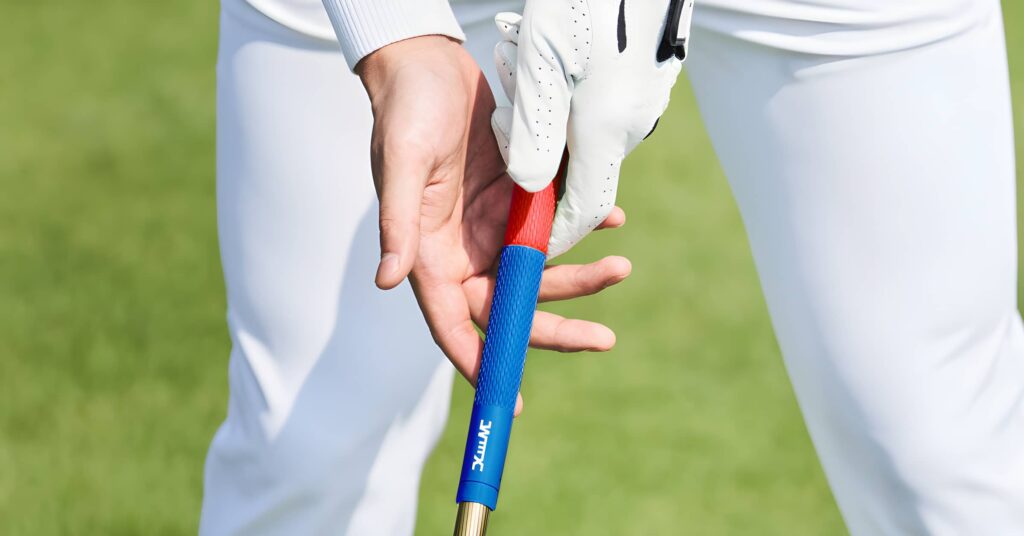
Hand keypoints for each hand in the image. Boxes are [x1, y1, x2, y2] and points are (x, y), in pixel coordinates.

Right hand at [357, 36, 631, 412]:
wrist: (429, 65)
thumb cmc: (405, 112)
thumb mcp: (401, 164)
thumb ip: (398, 225)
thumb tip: (389, 282)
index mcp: (428, 255)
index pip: (452, 324)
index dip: (478, 363)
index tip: (508, 400)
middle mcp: (462, 250)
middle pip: (510, 306)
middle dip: (555, 325)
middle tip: (603, 339)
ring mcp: (491, 226)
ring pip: (539, 270)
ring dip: (580, 275)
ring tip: (621, 264)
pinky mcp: (515, 200)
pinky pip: (553, 226)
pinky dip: (583, 226)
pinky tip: (610, 219)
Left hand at [489, 1, 691, 257]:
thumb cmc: (580, 2)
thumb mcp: (541, 65)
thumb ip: (533, 137)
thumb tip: (529, 191)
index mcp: (607, 131)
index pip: (585, 210)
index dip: (554, 233)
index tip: (522, 239)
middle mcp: (630, 123)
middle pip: (581, 173)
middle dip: (538, 167)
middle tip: (506, 124)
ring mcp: (641, 100)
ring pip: (584, 136)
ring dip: (546, 124)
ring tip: (517, 73)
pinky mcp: (642, 79)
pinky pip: (597, 109)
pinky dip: (565, 103)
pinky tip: (543, 61)